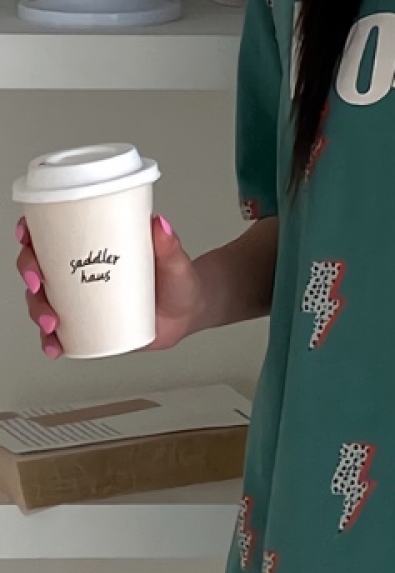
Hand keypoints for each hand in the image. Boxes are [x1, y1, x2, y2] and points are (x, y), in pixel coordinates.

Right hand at [16, 214, 204, 358]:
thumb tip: (161, 224)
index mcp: (97, 247)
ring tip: (52, 324)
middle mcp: (83, 272)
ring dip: (36, 311)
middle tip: (39, 286)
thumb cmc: (179, 282)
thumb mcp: (176, 262)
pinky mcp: (88, 326)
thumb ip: (170, 245)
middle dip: (29, 274)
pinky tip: (54, 347)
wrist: (188, 314)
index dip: (32, 233)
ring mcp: (83, 300)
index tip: (27, 237)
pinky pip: (60, 334)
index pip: (55, 234)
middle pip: (40, 266)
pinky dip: (50, 341)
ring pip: (43, 301)